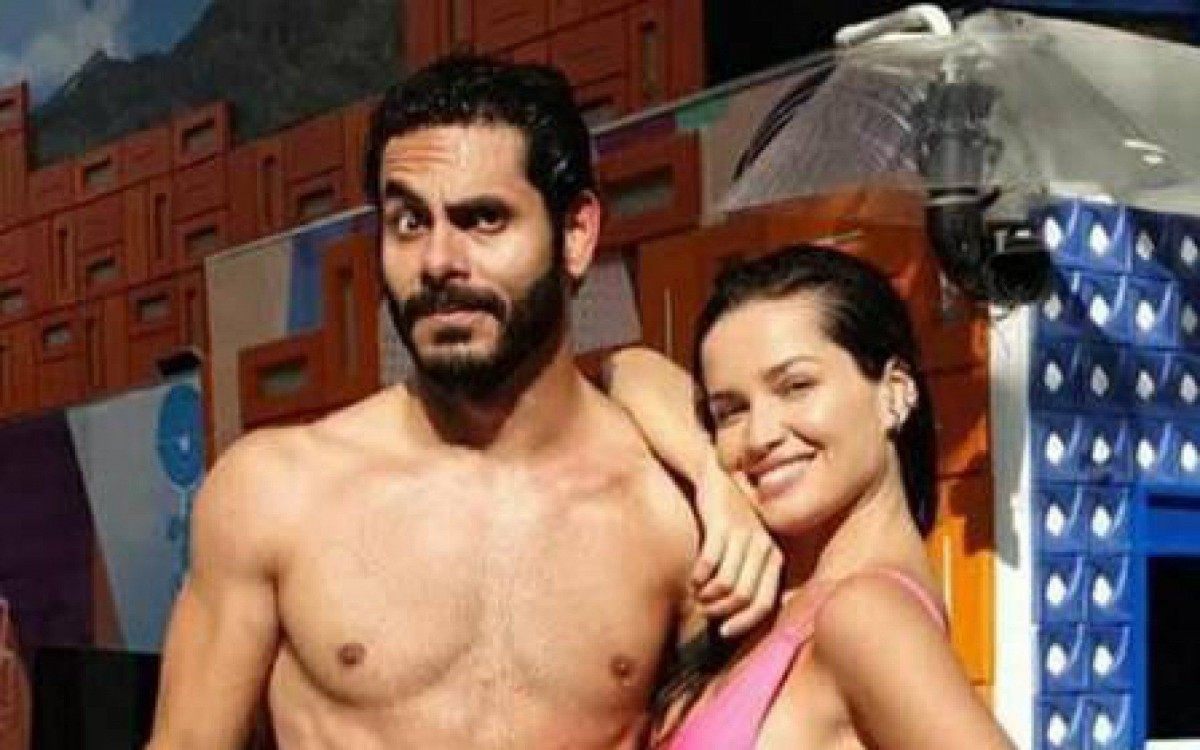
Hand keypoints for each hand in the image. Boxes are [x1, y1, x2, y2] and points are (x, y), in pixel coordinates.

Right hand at [690, 456, 782, 638]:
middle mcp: (764, 546)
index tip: (723, 632)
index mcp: (774, 556)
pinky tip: (693, 578)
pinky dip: (699, 578)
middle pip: (743, 597)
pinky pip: (710, 564)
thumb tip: (738, 617)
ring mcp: (744, 534)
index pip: (765, 604)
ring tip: (697, 595)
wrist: (717, 477)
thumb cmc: (730, 519)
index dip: (743, 624)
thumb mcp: (749, 546)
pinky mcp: (723, 524)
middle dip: (720, 611)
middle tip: (704, 610)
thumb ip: (750, 575)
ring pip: (726, 584)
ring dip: (707, 596)